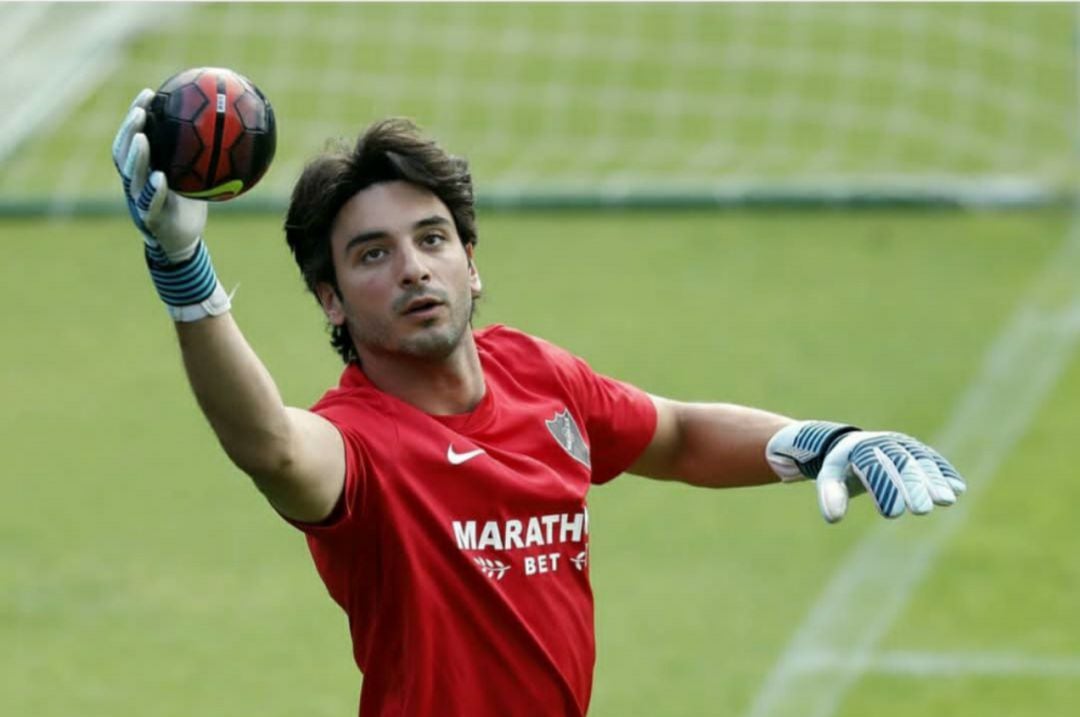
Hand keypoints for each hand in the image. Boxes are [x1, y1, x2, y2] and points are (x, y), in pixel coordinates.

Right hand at [111, 89, 206, 261]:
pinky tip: (160, 178)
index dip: (136, 115)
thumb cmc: (190, 202)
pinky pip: (148, 203)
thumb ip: (204, 153)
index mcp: (143, 168)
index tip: (149, 93)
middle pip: (123, 151)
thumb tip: (228, 126)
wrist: (184, 240)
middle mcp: (135, 181)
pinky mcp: (148, 219)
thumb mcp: (198, 175)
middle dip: (129, 129)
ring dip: (136, 156)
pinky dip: (153, 190)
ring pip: (131, 175)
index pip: (134, 136)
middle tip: (142, 110)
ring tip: (142, 138)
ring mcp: (138, 200)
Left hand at [767, 421, 965, 522]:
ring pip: (920, 460)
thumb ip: (831, 493)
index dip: (883, 489)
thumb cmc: (841, 466)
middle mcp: (883, 442)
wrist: (852, 444)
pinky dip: (945, 472)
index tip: (891, 514)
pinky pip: (932, 459)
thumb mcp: (830, 476)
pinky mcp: (916, 448)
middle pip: (900, 463)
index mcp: (859, 448)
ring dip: (935, 480)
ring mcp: (902, 443)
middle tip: (921, 510)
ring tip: (946, 501)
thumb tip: (833, 518)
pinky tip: (959, 488)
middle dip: (912, 486)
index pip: (872, 467)